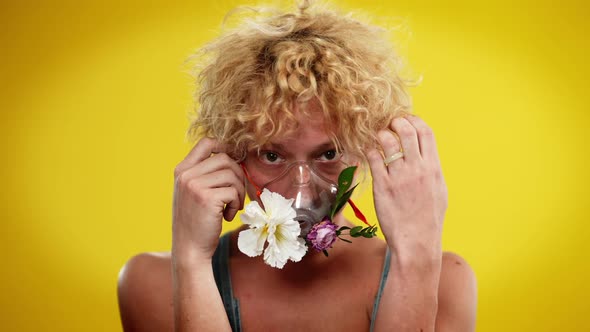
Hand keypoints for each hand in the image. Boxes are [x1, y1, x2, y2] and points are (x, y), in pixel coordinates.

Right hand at [172, 137, 244, 262]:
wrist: (189, 249)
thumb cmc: (197, 222)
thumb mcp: (194, 193)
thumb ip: (205, 174)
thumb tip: (234, 157)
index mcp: (182, 170)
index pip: (206, 142)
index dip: (225, 146)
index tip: (235, 159)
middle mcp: (185, 175)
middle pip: (224, 158)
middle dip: (237, 175)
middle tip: (235, 194)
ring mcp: (194, 185)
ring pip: (231, 174)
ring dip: (238, 192)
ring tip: (231, 207)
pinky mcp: (206, 198)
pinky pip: (233, 191)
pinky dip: (236, 204)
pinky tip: (227, 216)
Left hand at [366, 115, 447, 260]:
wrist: (416, 241)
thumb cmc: (428, 219)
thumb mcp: (438, 190)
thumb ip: (431, 169)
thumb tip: (425, 154)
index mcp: (433, 168)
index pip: (426, 133)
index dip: (415, 120)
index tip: (406, 119)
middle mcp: (417, 169)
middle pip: (406, 131)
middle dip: (396, 122)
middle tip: (389, 124)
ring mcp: (399, 177)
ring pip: (387, 141)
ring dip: (381, 134)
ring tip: (378, 138)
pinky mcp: (382, 186)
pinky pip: (373, 159)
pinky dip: (370, 151)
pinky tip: (369, 152)